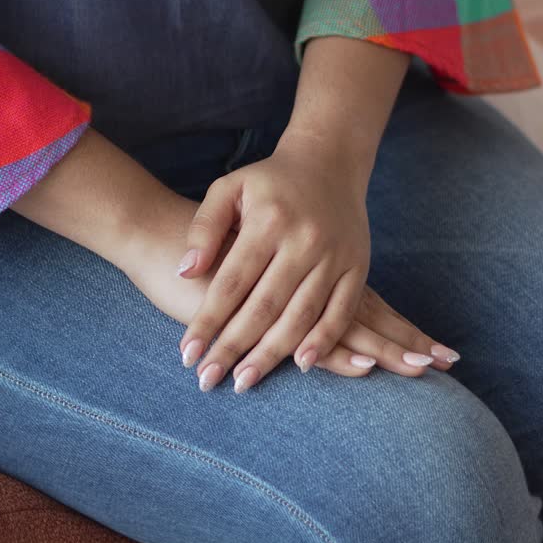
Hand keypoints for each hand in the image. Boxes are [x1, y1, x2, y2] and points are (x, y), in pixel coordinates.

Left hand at [175, 134, 372, 390]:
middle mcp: (303, 240)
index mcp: (268, 221)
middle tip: (208, 379)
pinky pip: (340, 311)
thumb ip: (204, 229)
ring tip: (244, 380)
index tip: (187, 353)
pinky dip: (323, 340)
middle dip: (235, 346)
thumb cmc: (269, 180)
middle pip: (264, 305)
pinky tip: (300, 365)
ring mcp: (333, 255)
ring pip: (301, 314)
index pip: (231, 282)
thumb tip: (185, 272)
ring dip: (273, 353)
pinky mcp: (357, 266)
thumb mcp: (228, 189)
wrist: (329, 162)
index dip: (208, 320)